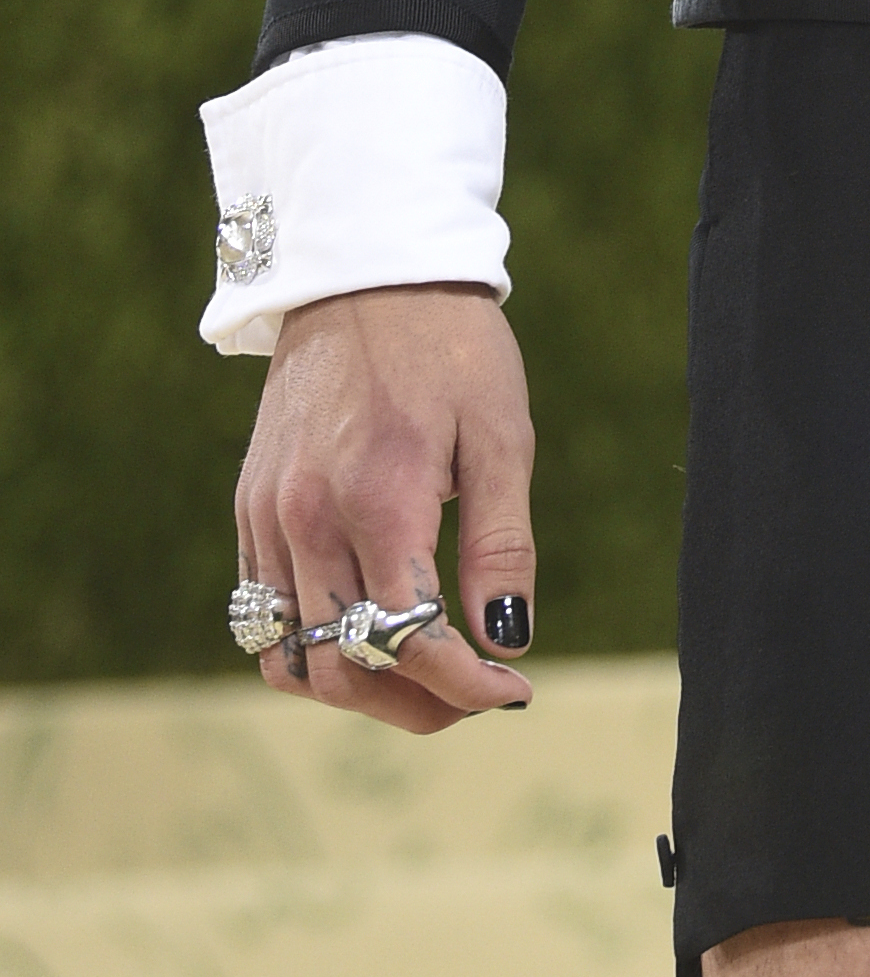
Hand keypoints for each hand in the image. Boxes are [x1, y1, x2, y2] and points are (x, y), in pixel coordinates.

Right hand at [235, 286, 536, 733]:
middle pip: (345, 670)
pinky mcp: (249, 509)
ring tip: (422, 678)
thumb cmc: (450, 346)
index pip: (412, 643)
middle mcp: (308, 521)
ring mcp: (267, 518)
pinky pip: (262, 616)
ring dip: (357, 690)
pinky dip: (310, 648)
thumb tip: (509, 642)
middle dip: (417, 705)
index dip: (467, 687)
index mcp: (380, 501)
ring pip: (292, 659)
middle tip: (475, 696)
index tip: (513, 692)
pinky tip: (367, 632)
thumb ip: (502, 545)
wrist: (365, 272)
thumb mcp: (500, 435)